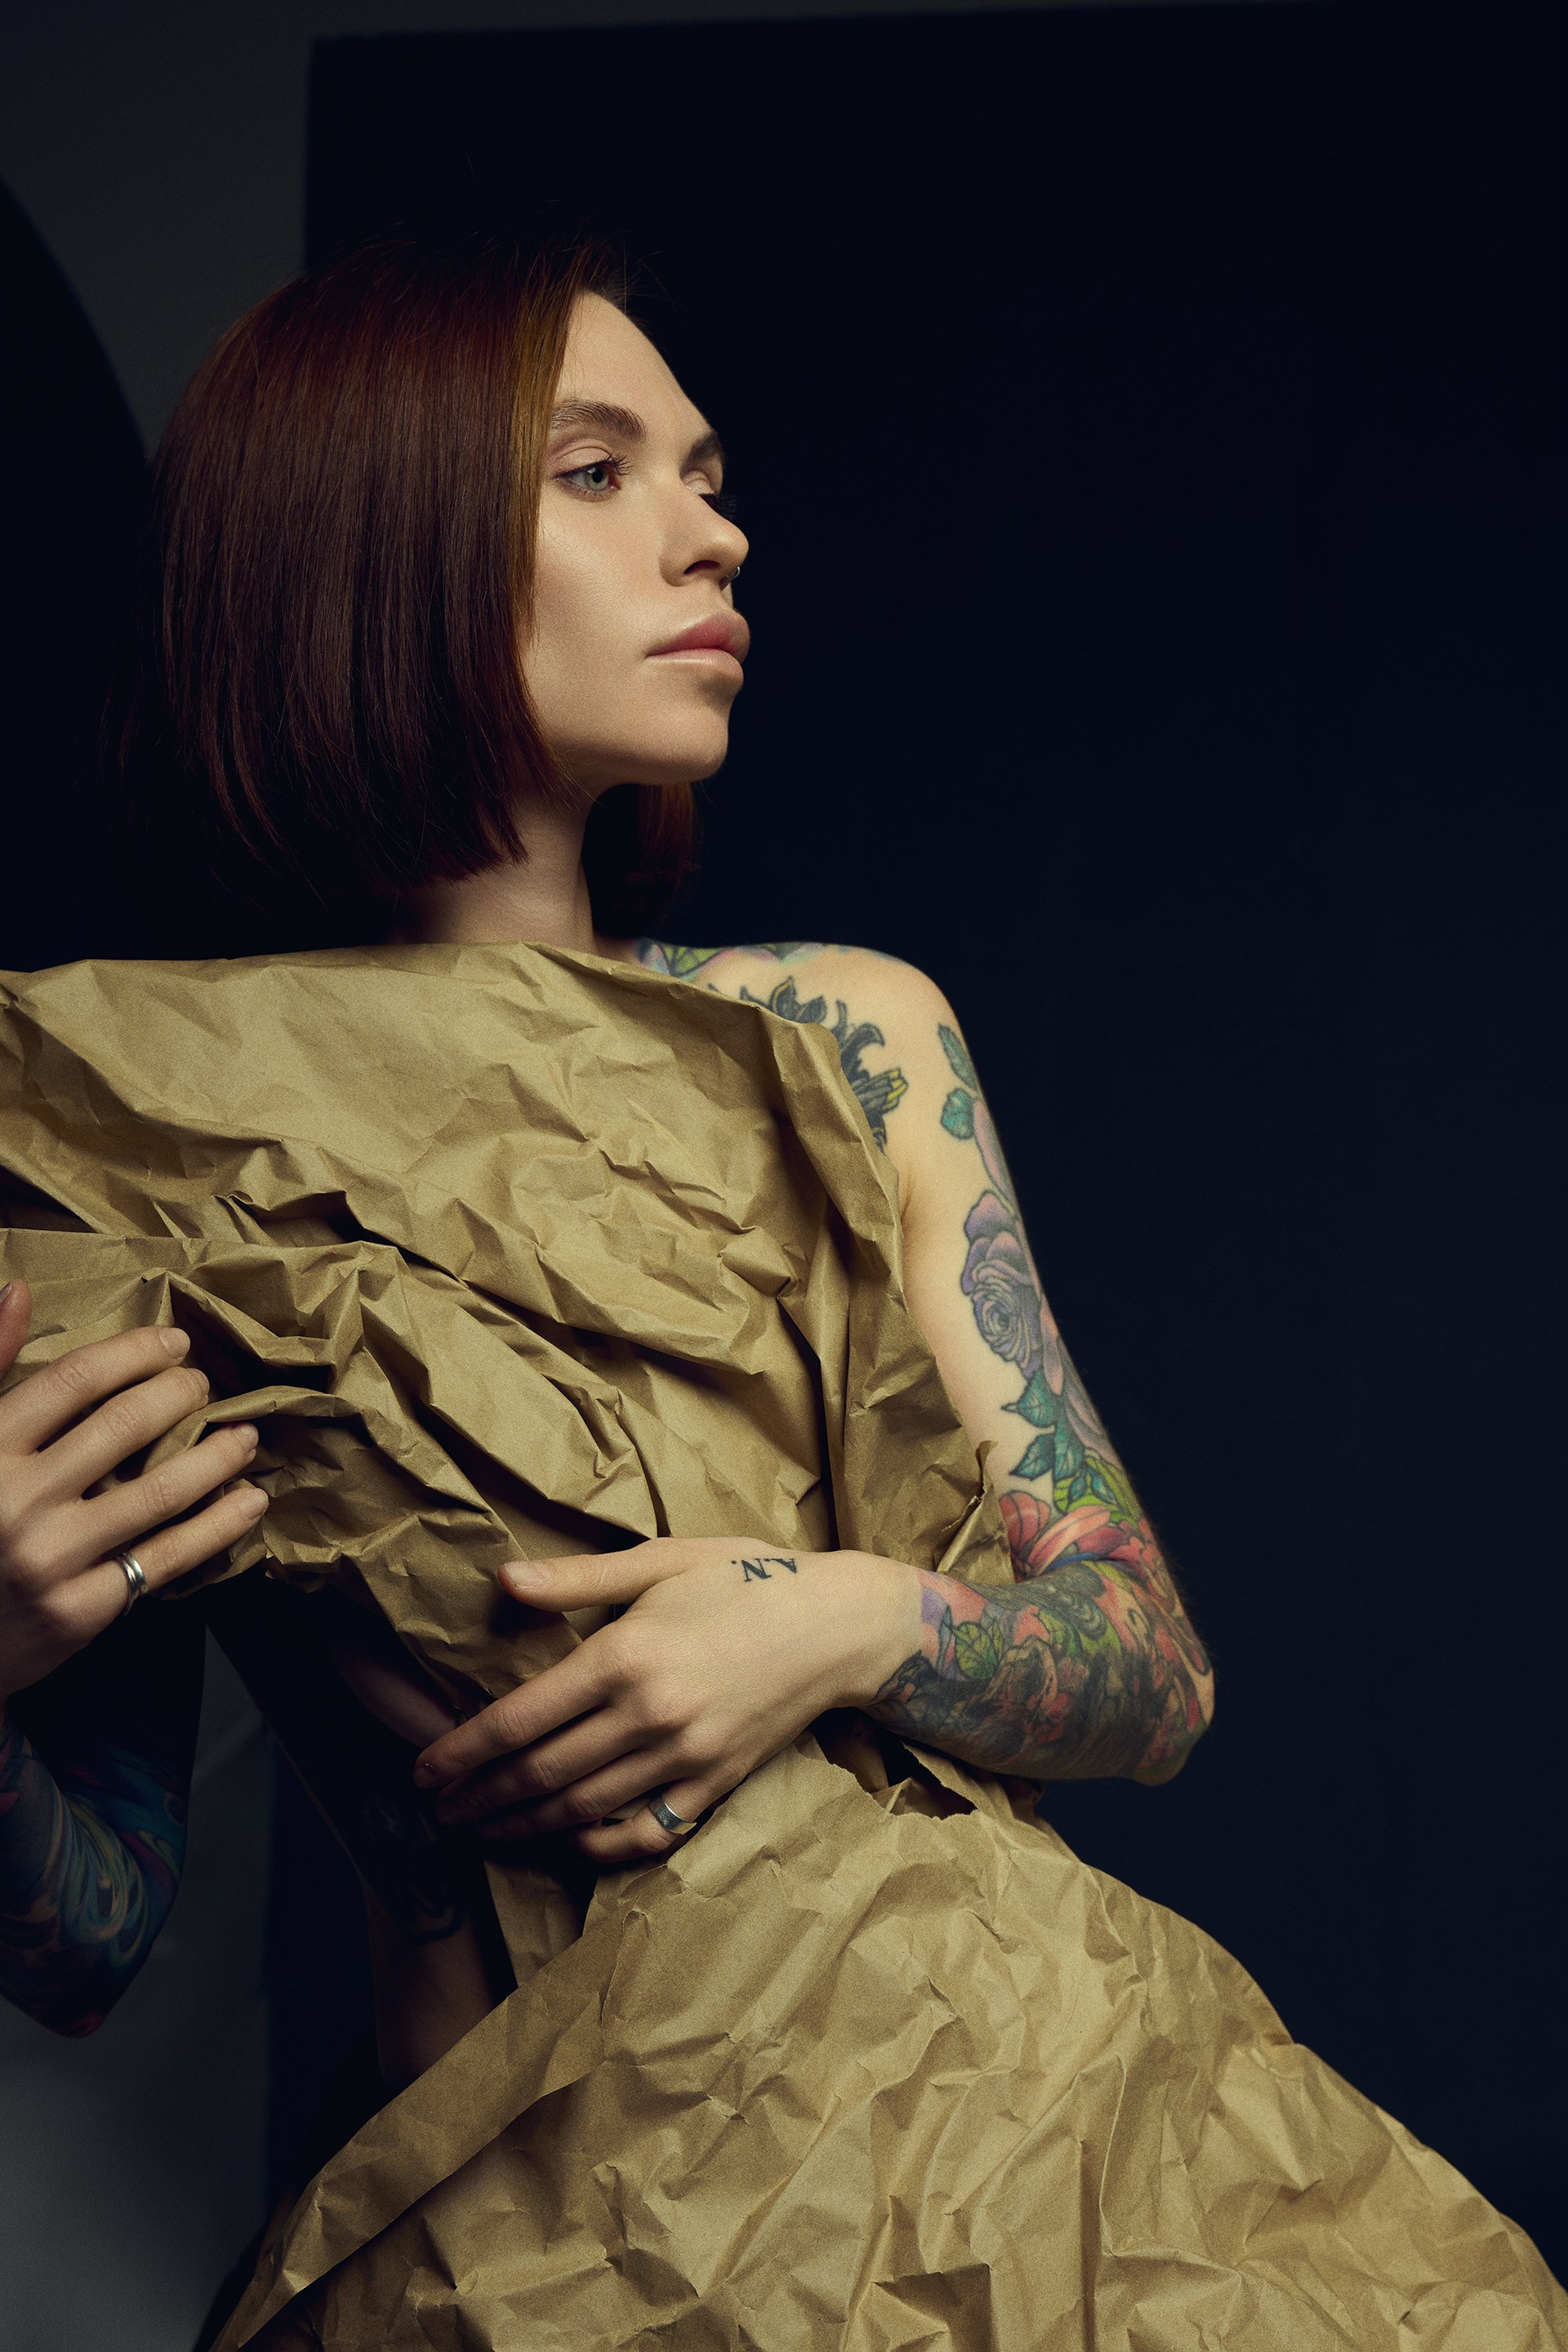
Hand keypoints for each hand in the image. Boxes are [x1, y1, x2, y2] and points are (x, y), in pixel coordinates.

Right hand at [0, 1278, 267, 1700]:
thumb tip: (18, 1289)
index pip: (73, 1380)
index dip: (133, 1352)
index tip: (174, 1341)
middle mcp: (15, 1502)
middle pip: (122, 1427)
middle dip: (179, 1395)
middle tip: (205, 1384)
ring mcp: (49, 1560)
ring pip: (158, 1493)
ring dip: (216, 1458)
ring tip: (245, 1437)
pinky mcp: (80, 1611)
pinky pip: (166, 1558)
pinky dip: (217, 1526)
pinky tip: (248, 1501)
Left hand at [412, 1536, 920, 1864]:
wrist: (837, 1625)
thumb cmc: (745, 1578)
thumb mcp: (661, 1559)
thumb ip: (577, 1578)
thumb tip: (502, 1582)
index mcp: (626, 1655)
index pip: (519, 1720)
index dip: (462, 1751)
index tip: (423, 1768)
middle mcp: (650, 1715)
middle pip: (541, 1775)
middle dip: (479, 1798)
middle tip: (438, 1811)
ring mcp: (684, 1759)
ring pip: (583, 1810)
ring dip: (521, 1826)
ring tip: (480, 1829)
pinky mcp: (715, 1786)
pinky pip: (643, 1832)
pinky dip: (597, 1844)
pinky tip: (566, 1839)